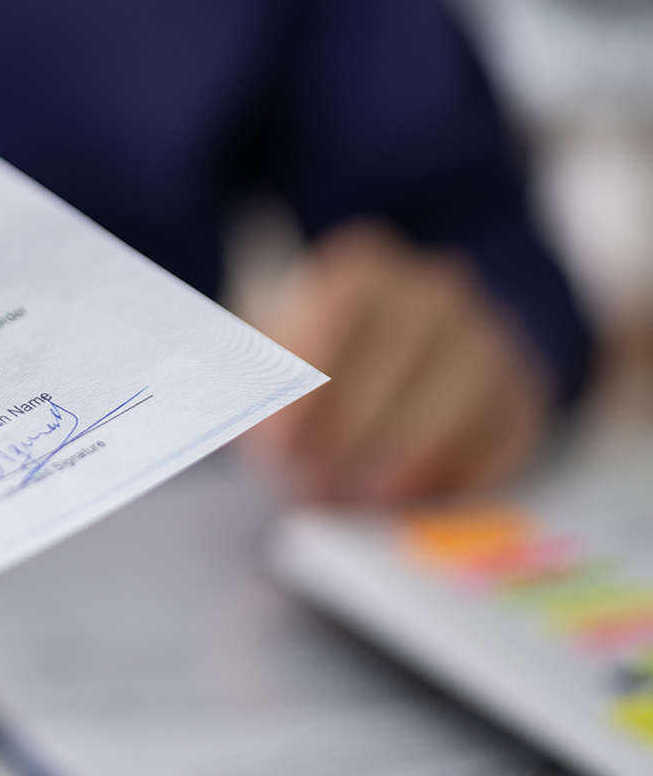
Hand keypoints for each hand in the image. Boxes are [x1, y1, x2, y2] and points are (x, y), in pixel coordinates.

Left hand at [242, 220, 549, 505]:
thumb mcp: (266, 366)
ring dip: (411, 452)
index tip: (279, 441)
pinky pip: (507, 430)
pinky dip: (464, 473)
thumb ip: (255, 385)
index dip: (309, 371)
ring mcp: (487, 337)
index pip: (340, 302)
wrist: (396, 372)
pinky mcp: (522, 392)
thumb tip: (257, 428)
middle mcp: (432, 292)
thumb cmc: (313, 376)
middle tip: (318, 483)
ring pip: (463, 389)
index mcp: (361, 272)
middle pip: (404, 347)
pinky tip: (419, 503)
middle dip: (356, 426)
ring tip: (366, 499)